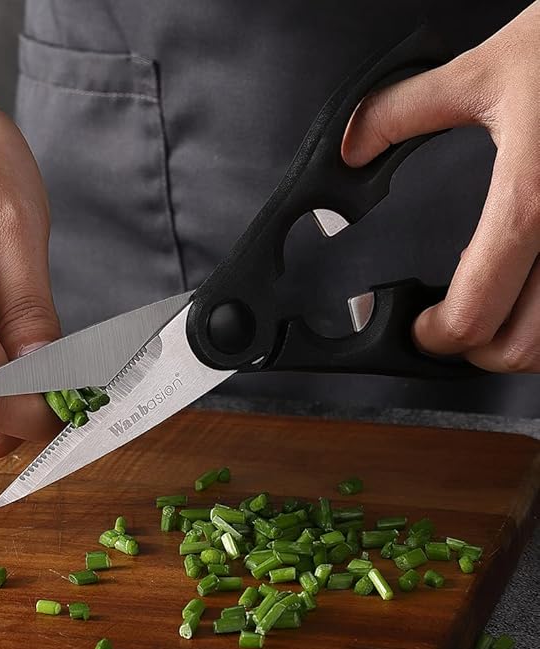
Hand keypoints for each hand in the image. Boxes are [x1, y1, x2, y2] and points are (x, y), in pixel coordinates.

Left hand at [342, 2, 539, 372]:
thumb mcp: (486, 69)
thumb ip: (404, 109)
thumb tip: (354, 145)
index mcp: (532, 200)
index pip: (475, 312)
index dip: (436, 336)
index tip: (421, 328)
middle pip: (522, 350)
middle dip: (476, 350)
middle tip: (452, 326)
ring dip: (522, 340)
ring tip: (496, 312)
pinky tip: (534, 285)